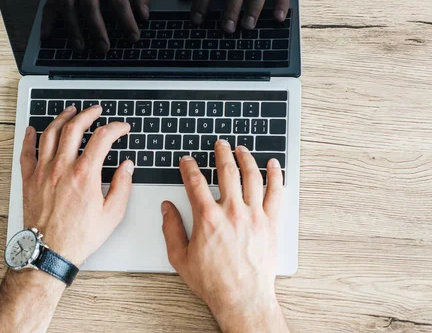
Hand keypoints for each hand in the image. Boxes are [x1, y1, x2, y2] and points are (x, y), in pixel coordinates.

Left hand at [21, 105, 134, 264]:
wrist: (50, 251)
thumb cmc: (79, 236)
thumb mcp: (112, 214)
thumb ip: (122, 186)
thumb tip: (127, 167)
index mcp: (85, 174)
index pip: (102, 138)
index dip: (115, 128)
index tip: (121, 128)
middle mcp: (62, 167)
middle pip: (75, 128)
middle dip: (88, 114)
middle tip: (96, 111)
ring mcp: (43, 171)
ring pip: (51, 134)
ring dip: (62, 118)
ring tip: (70, 111)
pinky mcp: (29, 180)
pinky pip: (27, 152)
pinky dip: (30, 137)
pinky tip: (33, 130)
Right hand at [41, 0, 149, 52]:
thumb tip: (143, 14)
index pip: (118, 0)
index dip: (126, 21)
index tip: (133, 36)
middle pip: (91, 7)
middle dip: (98, 31)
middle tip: (104, 49)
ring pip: (69, 7)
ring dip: (74, 30)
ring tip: (81, 47)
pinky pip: (51, 0)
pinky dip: (47, 19)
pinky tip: (48, 35)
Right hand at [161, 141, 287, 332]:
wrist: (241, 298)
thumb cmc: (213, 281)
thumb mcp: (180, 257)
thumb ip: (170, 228)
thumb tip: (167, 208)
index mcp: (208, 218)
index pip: (195, 182)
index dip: (189, 167)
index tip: (187, 161)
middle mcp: (232, 211)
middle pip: (227, 171)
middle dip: (221, 153)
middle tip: (219, 144)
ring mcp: (254, 215)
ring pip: (252, 177)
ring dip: (246, 158)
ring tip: (241, 149)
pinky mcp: (271, 223)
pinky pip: (276, 193)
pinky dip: (275, 176)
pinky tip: (273, 165)